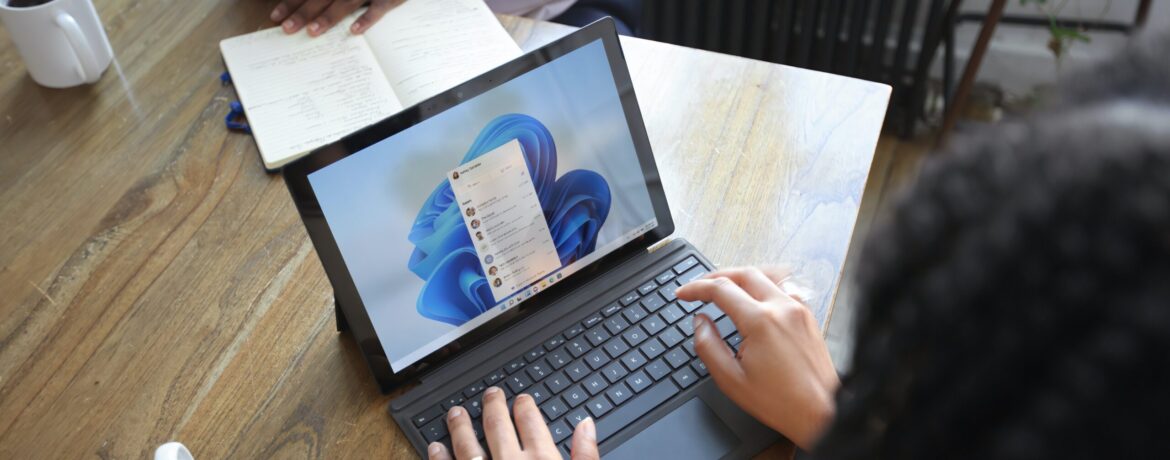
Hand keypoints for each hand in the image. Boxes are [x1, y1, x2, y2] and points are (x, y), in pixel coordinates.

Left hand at [269, 0, 403, 36]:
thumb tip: (307, 9)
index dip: (291, 2)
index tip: (276, 16)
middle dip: (303, 11)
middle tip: (287, 28)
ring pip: (345, 2)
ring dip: (328, 17)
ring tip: (312, 32)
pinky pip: (377, 9)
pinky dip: (367, 19)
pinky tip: (354, 31)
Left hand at [428, 386, 599, 459]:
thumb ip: (586, 456)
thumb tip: (587, 425)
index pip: (531, 423)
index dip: (525, 407)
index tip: (521, 399)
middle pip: (497, 427)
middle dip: (492, 406)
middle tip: (489, 395)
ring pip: (467, 447)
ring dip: (460, 427)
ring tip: (456, 413)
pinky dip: (439, 457)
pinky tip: (435, 447)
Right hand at [676, 267, 838, 449]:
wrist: (821, 412)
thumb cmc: (781, 401)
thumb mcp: (731, 380)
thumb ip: (709, 346)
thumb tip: (700, 322)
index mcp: (760, 321)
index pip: (721, 289)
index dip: (696, 288)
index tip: (683, 294)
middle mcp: (782, 308)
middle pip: (744, 273)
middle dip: (716, 276)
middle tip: (699, 287)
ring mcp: (798, 309)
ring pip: (766, 275)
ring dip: (741, 276)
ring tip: (725, 285)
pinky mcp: (808, 316)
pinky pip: (784, 286)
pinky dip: (764, 284)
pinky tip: (756, 295)